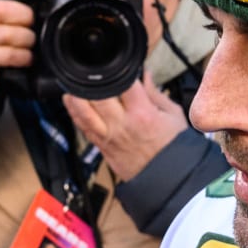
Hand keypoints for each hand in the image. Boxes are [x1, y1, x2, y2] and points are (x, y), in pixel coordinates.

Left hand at [62, 71, 187, 180]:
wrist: (170, 181)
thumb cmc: (174, 150)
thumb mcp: (173, 115)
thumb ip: (155, 93)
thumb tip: (145, 75)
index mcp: (142, 114)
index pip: (122, 83)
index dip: (118, 71)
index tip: (119, 66)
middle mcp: (122, 125)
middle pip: (96, 95)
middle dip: (92, 81)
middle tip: (91, 72)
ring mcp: (109, 138)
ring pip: (83, 112)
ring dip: (75, 96)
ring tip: (74, 85)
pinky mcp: (102, 148)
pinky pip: (83, 128)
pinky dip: (75, 114)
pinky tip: (73, 104)